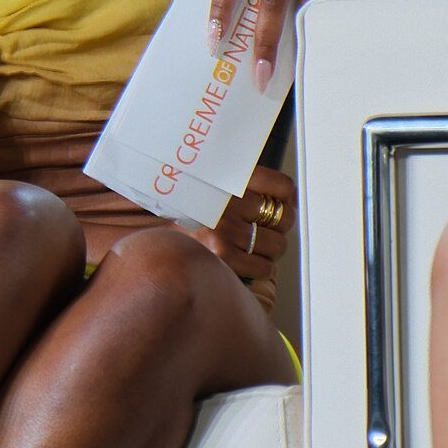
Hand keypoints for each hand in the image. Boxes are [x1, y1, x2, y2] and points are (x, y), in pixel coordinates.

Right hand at [195, 166, 296, 299]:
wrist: (157, 238)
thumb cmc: (189, 215)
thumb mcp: (215, 187)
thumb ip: (249, 186)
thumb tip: (290, 197)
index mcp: (229, 179)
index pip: (281, 185)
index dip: (285, 197)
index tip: (279, 203)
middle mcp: (229, 202)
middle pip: (284, 217)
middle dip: (279, 227)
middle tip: (264, 229)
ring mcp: (225, 229)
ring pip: (277, 245)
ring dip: (270, 250)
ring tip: (252, 246)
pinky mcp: (222, 256)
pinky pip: (263, 266)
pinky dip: (260, 268)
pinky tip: (246, 261)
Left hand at [209, 0, 431, 88]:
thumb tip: (243, 35)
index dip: (220, 4)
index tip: (214, 38)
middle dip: (264, 40)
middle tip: (260, 73)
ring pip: (305, 5)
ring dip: (304, 36)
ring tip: (304, 57)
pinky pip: (332, 4)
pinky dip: (329, 25)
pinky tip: (332, 35)